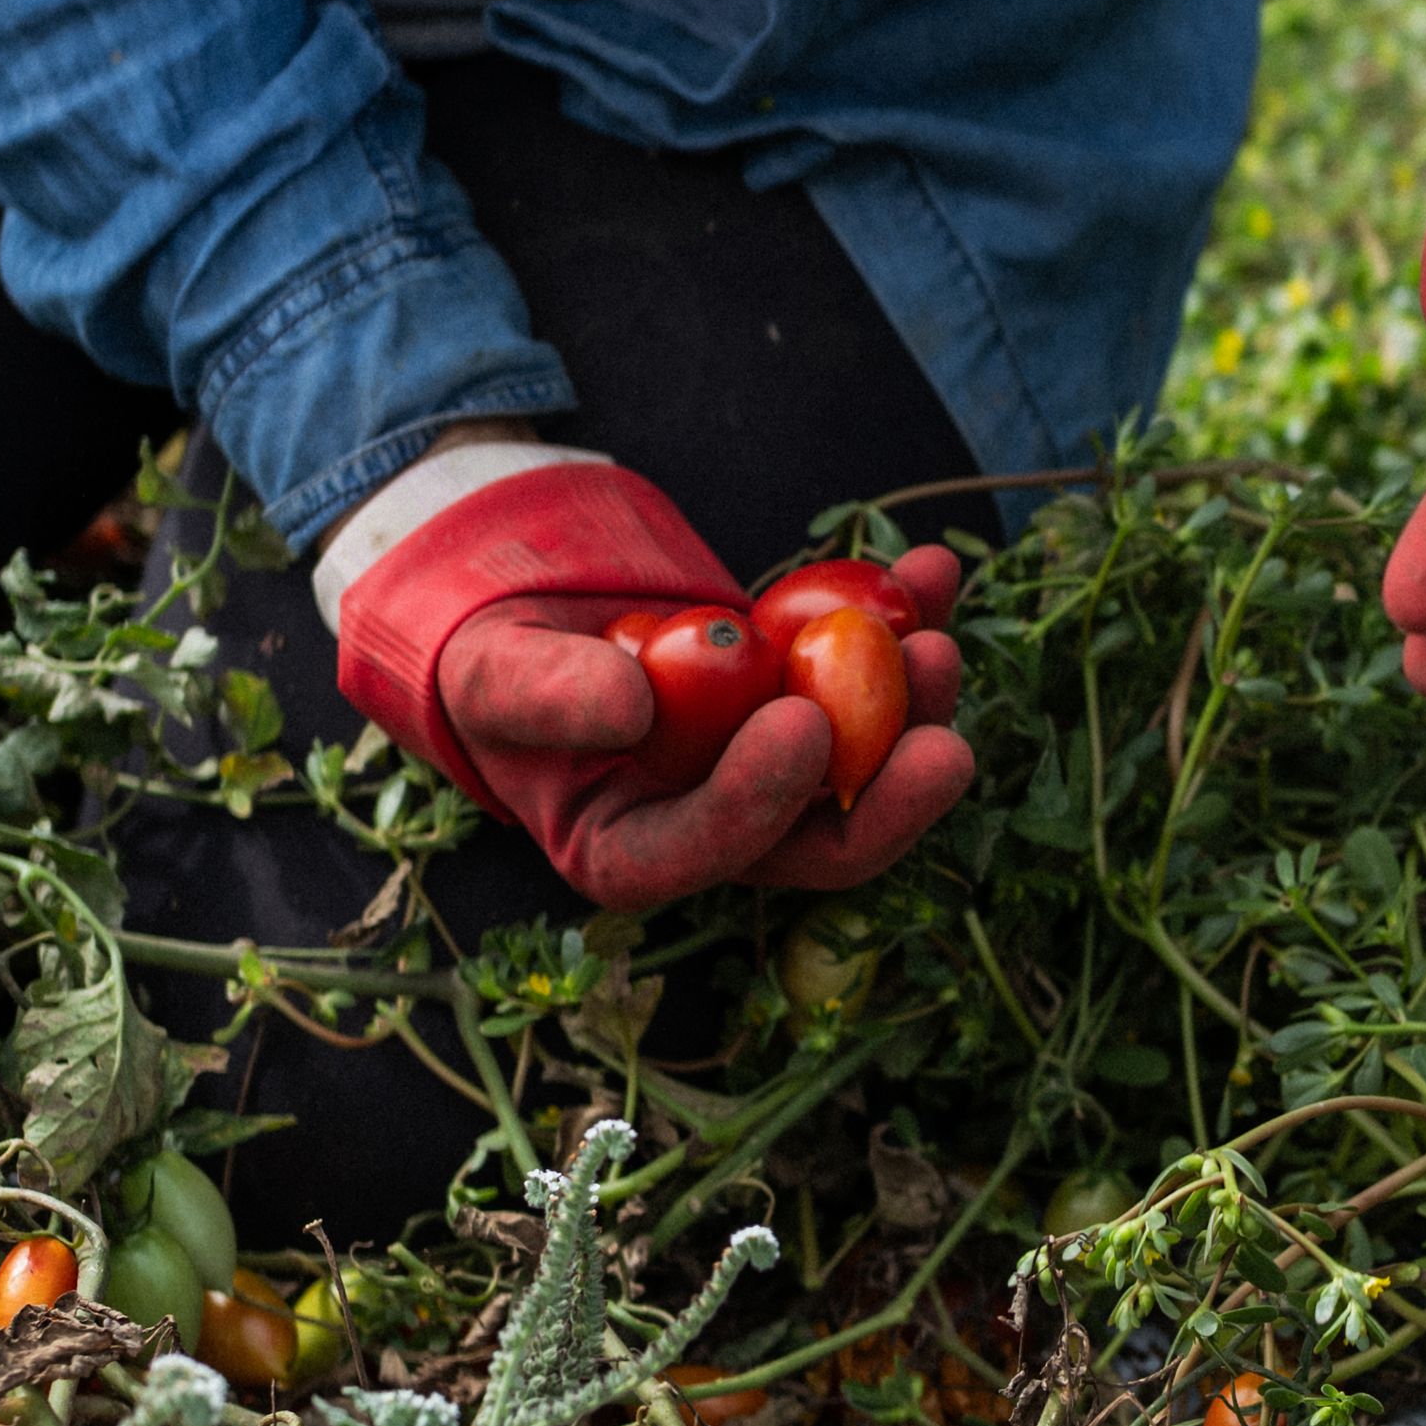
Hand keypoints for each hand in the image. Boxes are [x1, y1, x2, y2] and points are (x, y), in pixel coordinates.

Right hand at [334, 467, 972, 908]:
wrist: (535, 607)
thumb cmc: (491, 653)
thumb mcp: (486, 669)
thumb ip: (544, 695)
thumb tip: (634, 708)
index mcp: (627, 851)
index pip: (700, 852)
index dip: (760, 803)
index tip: (804, 723)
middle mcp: (714, 830)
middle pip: (816, 840)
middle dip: (888, 791)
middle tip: (938, 729)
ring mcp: (771, 772)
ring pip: (866, 766)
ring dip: (914, 706)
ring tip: (934, 631)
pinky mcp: (808, 708)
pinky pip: (876, 682)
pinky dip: (910, 625)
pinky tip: (934, 573)